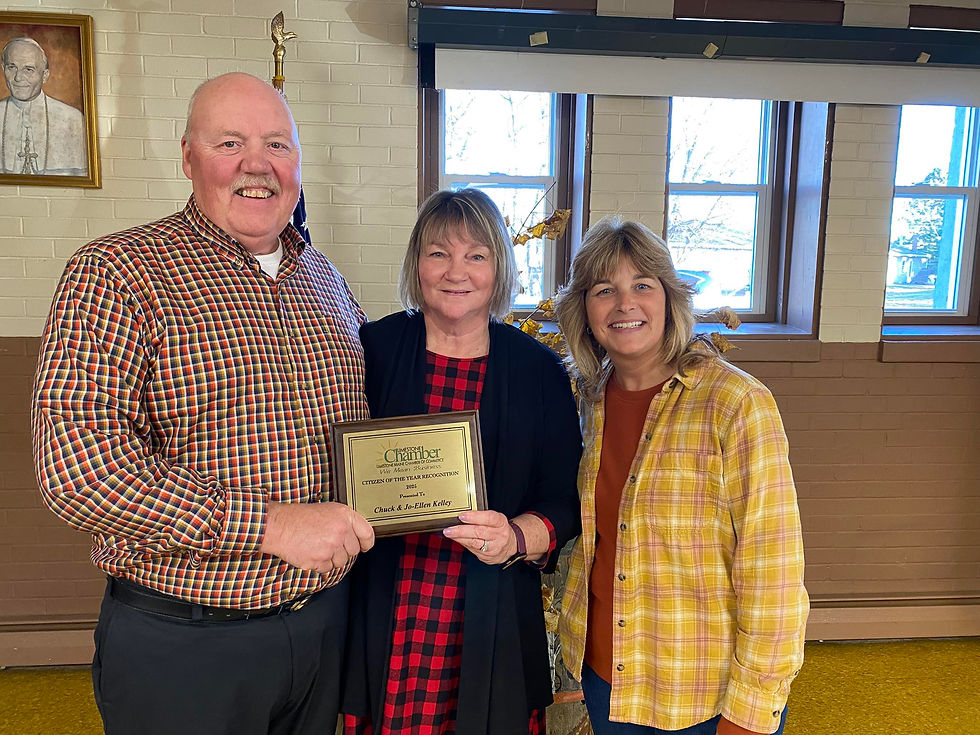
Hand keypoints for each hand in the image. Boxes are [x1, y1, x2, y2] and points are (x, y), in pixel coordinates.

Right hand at [259, 501, 373, 572]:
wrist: (279, 525)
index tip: (364, 546)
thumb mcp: (328, 510)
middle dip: (342, 550)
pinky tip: (311, 552)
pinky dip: (319, 564)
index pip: (367, 534)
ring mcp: (331, 546)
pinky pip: (327, 568)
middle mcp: (340, 530)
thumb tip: (356, 536)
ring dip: (331, 558)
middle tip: (328, 543)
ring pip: (341, 562)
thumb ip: (344, 522)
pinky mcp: (320, 560)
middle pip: (353, 551)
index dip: (366, 543)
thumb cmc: (299, 517)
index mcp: (345, 516)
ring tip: (317, 546)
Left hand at [442, 510, 515, 564]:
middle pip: (479, 532)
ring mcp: (493, 547)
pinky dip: (463, 543)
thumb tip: (462, 515)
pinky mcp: (488, 556)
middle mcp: (499, 535)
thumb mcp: (495, 520)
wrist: (510, 547)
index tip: (462, 516)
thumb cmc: (499, 530)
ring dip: (459, 537)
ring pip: (474, 542)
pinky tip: (456, 539)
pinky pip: (472, 549)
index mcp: (501, 522)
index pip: (489, 518)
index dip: (475, 517)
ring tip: (449, 533)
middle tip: (450, 528)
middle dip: (462, 530)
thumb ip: (481, 517)